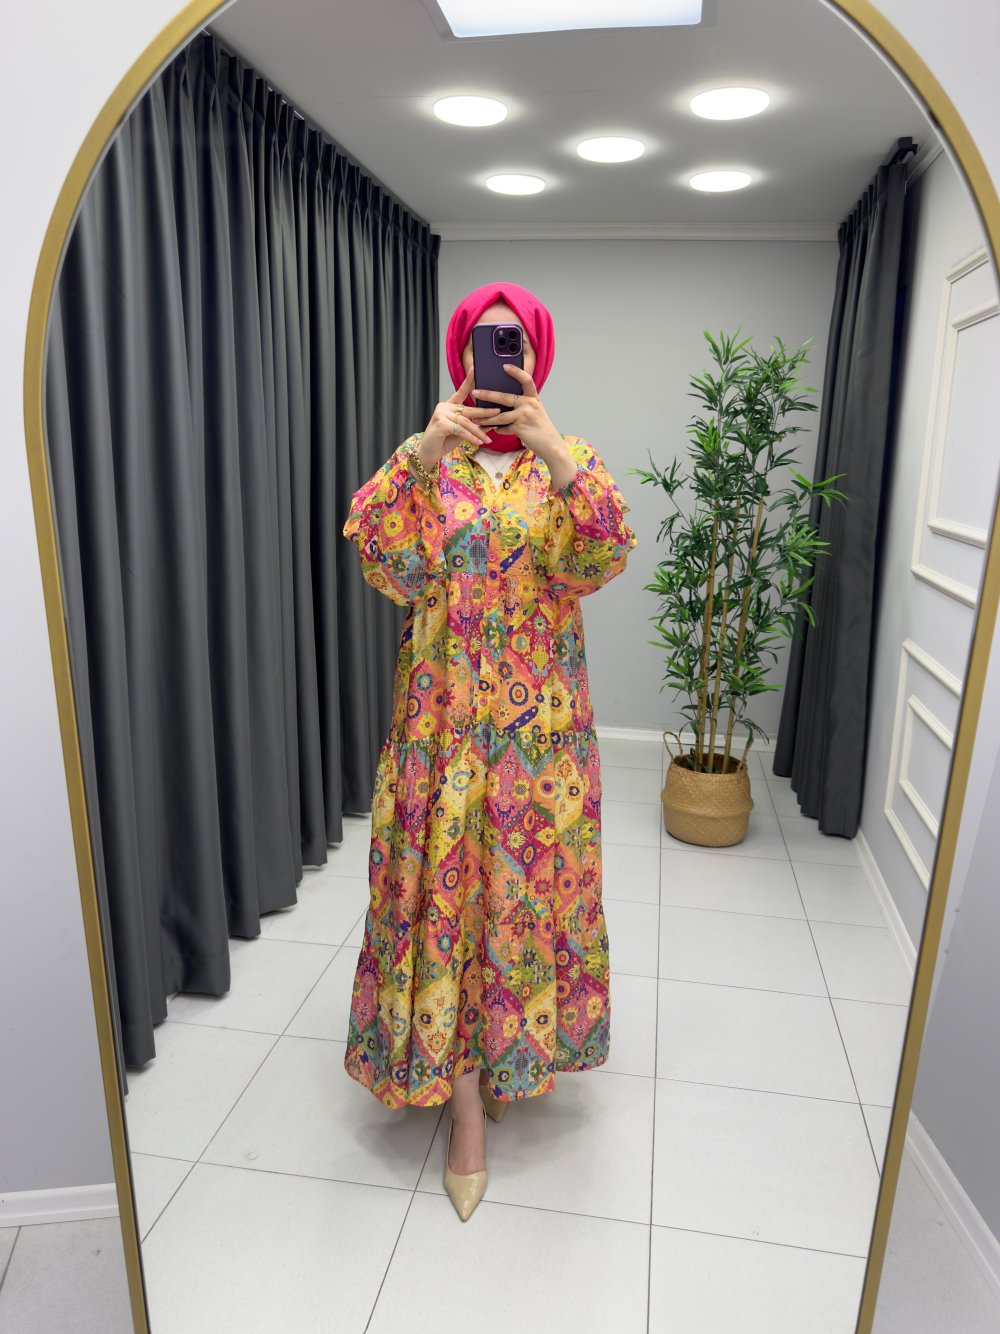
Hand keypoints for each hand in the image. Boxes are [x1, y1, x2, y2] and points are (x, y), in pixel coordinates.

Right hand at [418, 369, 500, 466]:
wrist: (428, 453)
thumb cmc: (444, 441)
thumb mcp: (461, 432)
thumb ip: (473, 426)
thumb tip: (491, 424)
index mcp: (449, 406)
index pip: (461, 392)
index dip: (468, 381)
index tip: (474, 369)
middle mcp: (444, 407)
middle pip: (468, 409)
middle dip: (484, 413)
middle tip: (498, 412)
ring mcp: (441, 414)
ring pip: (465, 421)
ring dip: (478, 431)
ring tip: (488, 438)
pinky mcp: (440, 424)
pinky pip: (460, 430)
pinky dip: (470, 437)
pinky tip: (478, 442)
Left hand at [474, 365, 575, 487]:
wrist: (551, 445)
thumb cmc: (541, 429)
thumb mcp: (535, 413)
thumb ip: (522, 407)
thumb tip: (500, 405)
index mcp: (533, 398)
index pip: (526, 380)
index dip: (516, 372)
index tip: (504, 366)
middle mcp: (529, 404)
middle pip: (504, 397)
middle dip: (487, 395)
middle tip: (475, 393)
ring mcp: (525, 415)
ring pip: (500, 416)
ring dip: (486, 418)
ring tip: (476, 418)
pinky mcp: (520, 427)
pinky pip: (504, 428)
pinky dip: (498, 430)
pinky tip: (493, 430)